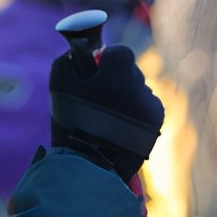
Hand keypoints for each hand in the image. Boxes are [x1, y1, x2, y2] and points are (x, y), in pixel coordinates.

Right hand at [49, 45, 164, 181]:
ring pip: (139, 91)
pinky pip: (147, 109)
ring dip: (127, 98)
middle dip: (116, 80)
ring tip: (109, 118)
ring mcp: (151, 104)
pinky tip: (121, 128)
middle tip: (99, 99)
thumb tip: (76, 53)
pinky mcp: (157, 123)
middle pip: (130, 72)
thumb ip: (67, 61)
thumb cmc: (73, 122)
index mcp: (118, 71)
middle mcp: (140, 84)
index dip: (106, 61)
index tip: (95, 74)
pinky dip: (136, 115)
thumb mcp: (59, 86)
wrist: (91, 164)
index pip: (120, 52)